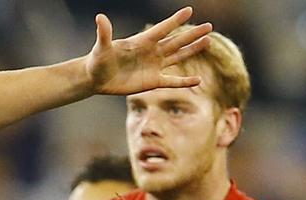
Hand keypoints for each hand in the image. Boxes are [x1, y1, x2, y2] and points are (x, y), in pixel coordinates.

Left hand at [84, 7, 212, 95]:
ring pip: (177, 56)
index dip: (174, 21)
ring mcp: (154, 66)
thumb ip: (104, 33)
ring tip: (208, 41)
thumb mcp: (101, 47)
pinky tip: (198, 80)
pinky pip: (172, 81)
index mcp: (141, 41)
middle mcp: (151, 51)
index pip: (162, 29)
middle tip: (209, 26)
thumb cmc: (97, 60)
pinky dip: (184, 82)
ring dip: (192, 50)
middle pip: (175, 41)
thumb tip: (99, 17)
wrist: (96, 78)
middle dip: (192, 34)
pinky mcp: (152, 81)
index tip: (189, 10)